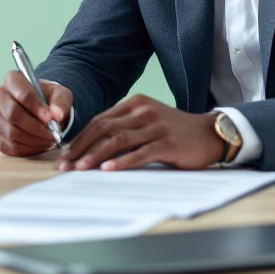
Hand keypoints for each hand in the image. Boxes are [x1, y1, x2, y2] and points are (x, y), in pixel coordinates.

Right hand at [0, 71, 72, 156]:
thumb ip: (60, 102)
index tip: (49, 118)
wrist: (41, 111)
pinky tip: (39, 144)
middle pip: (12, 114)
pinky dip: (28, 149)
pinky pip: (10, 146)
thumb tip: (56, 115)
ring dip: (34, 140)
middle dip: (35, 127)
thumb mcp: (61, 94)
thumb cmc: (49, 100)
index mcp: (13, 80)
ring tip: (49, 139)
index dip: (35, 107)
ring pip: (11, 132)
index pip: (21, 93)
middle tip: (52, 133)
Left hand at [57, 96, 224, 171]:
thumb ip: (124, 127)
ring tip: (80, 169)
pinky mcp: (168, 143)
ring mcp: (156, 126)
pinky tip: (108, 170)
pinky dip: (122, 162)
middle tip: (65, 166)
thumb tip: (92, 146)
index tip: (65, 156)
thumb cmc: (175, 131)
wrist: (209, 134)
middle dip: (82, 148)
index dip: (80, 138)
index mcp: (135, 103)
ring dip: (96, 156)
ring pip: (118, 140)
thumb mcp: (147, 121)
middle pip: (104, 129)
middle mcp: (144, 111)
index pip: (100, 121)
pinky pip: (140, 152)